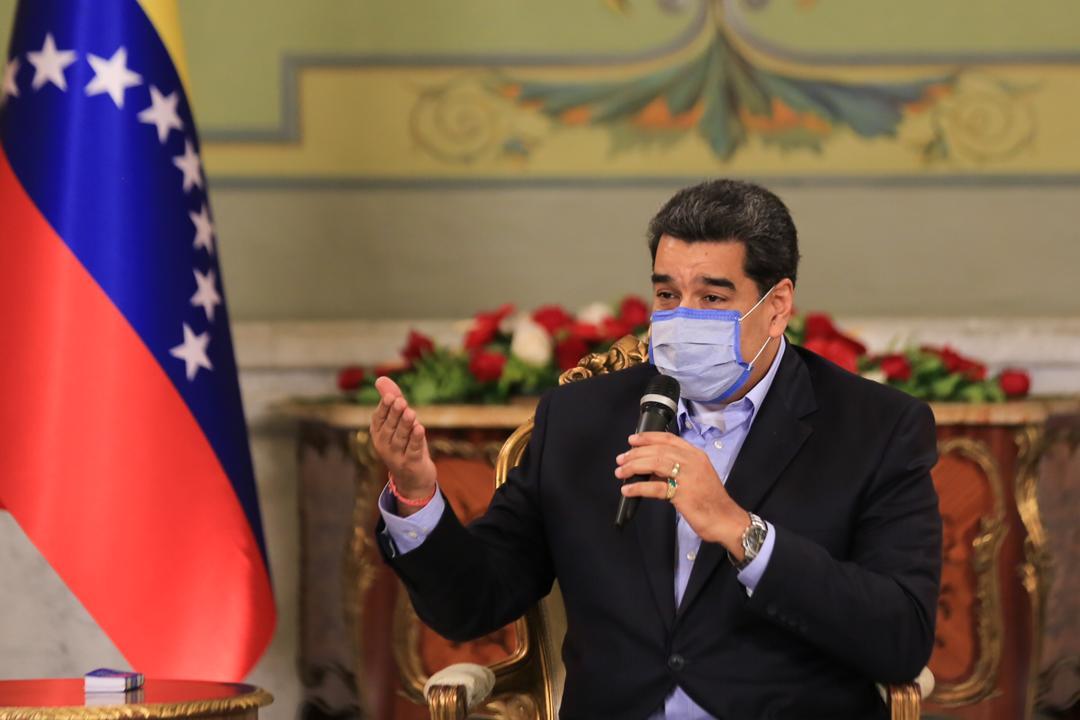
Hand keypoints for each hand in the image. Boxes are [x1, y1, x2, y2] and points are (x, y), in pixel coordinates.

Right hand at [370, 376, 436, 514]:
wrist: (412, 479)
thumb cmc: (404, 445)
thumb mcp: (398, 423)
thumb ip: (391, 401)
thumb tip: (380, 378)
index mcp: (378, 434)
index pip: (378, 419)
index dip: (384, 408)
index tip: (390, 396)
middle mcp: (384, 446)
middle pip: (389, 428)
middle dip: (395, 414)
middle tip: (401, 401)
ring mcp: (397, 457)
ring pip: (401, 438)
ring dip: (405, 425)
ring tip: (410, 412)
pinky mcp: (411, 464)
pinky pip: (413, 450)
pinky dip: (416, 440)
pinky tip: (420, 429)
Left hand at [615, 432, 750, 558]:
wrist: (726, 519)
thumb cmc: (710, 500)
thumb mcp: (696, 476)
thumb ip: (676, 468)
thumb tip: (649, 467)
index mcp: (696, 455)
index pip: (669, 439)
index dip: (648, 437)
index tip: (632, 440)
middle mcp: (693, 462)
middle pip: (658, 450)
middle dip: (636, 454)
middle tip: (621, 460)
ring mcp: (689, 477)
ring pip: (655, 464)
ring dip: (634, 467)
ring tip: (621, 472)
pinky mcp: (683, 494)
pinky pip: (655, 488)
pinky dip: (638, 487)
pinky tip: (628, 490)